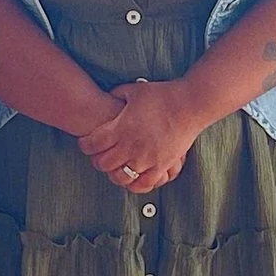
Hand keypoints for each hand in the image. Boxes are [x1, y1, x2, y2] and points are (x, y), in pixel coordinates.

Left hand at [74, 80, 204, 192]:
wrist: (190, 104)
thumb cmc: (162, 95)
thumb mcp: (134, 90)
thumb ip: (117, 95)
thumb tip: (108, 98)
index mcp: (121, 128)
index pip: (92, 144)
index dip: (84, 145)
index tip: (85, 143)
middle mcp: (132, 146)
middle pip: (103, 163)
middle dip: (97, 160)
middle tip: (98, 156)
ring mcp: (147, 158)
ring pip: (121, 177)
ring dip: (114, 173)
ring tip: (115, 167)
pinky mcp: (162, 165)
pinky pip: (144, 184)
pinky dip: (135, 184)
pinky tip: (133, 177)